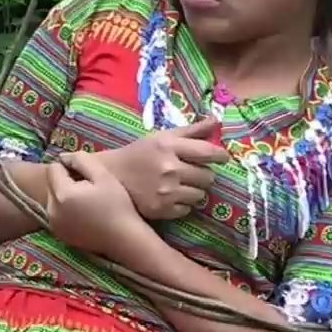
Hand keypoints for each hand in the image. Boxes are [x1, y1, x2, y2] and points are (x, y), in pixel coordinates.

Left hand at [43, 158, 146, 252]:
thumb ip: (81, 160)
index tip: (86, 176)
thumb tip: (63, 157)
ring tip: (86, 202)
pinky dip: (65, 211)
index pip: (53, 168)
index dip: (69, 167)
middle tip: (88, 189)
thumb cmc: (117, 205)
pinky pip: (56, 214)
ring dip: (64, 196)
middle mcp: (52, 210)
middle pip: (51, 184)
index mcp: (62, 194)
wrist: (124, 239)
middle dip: (65, 182)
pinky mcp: (59, 235)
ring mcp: (54, 224)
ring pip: (53, 199)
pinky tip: (84, 215)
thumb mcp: (103, 175)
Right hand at [102, 118, 228, 219]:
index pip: (208, 152)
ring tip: (179, 185)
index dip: (220, 155)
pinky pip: (187, 209)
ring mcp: (166, 191)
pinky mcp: (161, 209)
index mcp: (169, 147)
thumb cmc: (138, 153)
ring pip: (200, 195)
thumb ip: (191, 130)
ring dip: (194, 190)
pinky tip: (169, 196)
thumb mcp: (162, 137)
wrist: (110, 176)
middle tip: (191, 172)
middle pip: (208, 176)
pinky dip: (182, 204)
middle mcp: (169, 169)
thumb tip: (217, 121)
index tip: (222, 157)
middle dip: (203, 174)